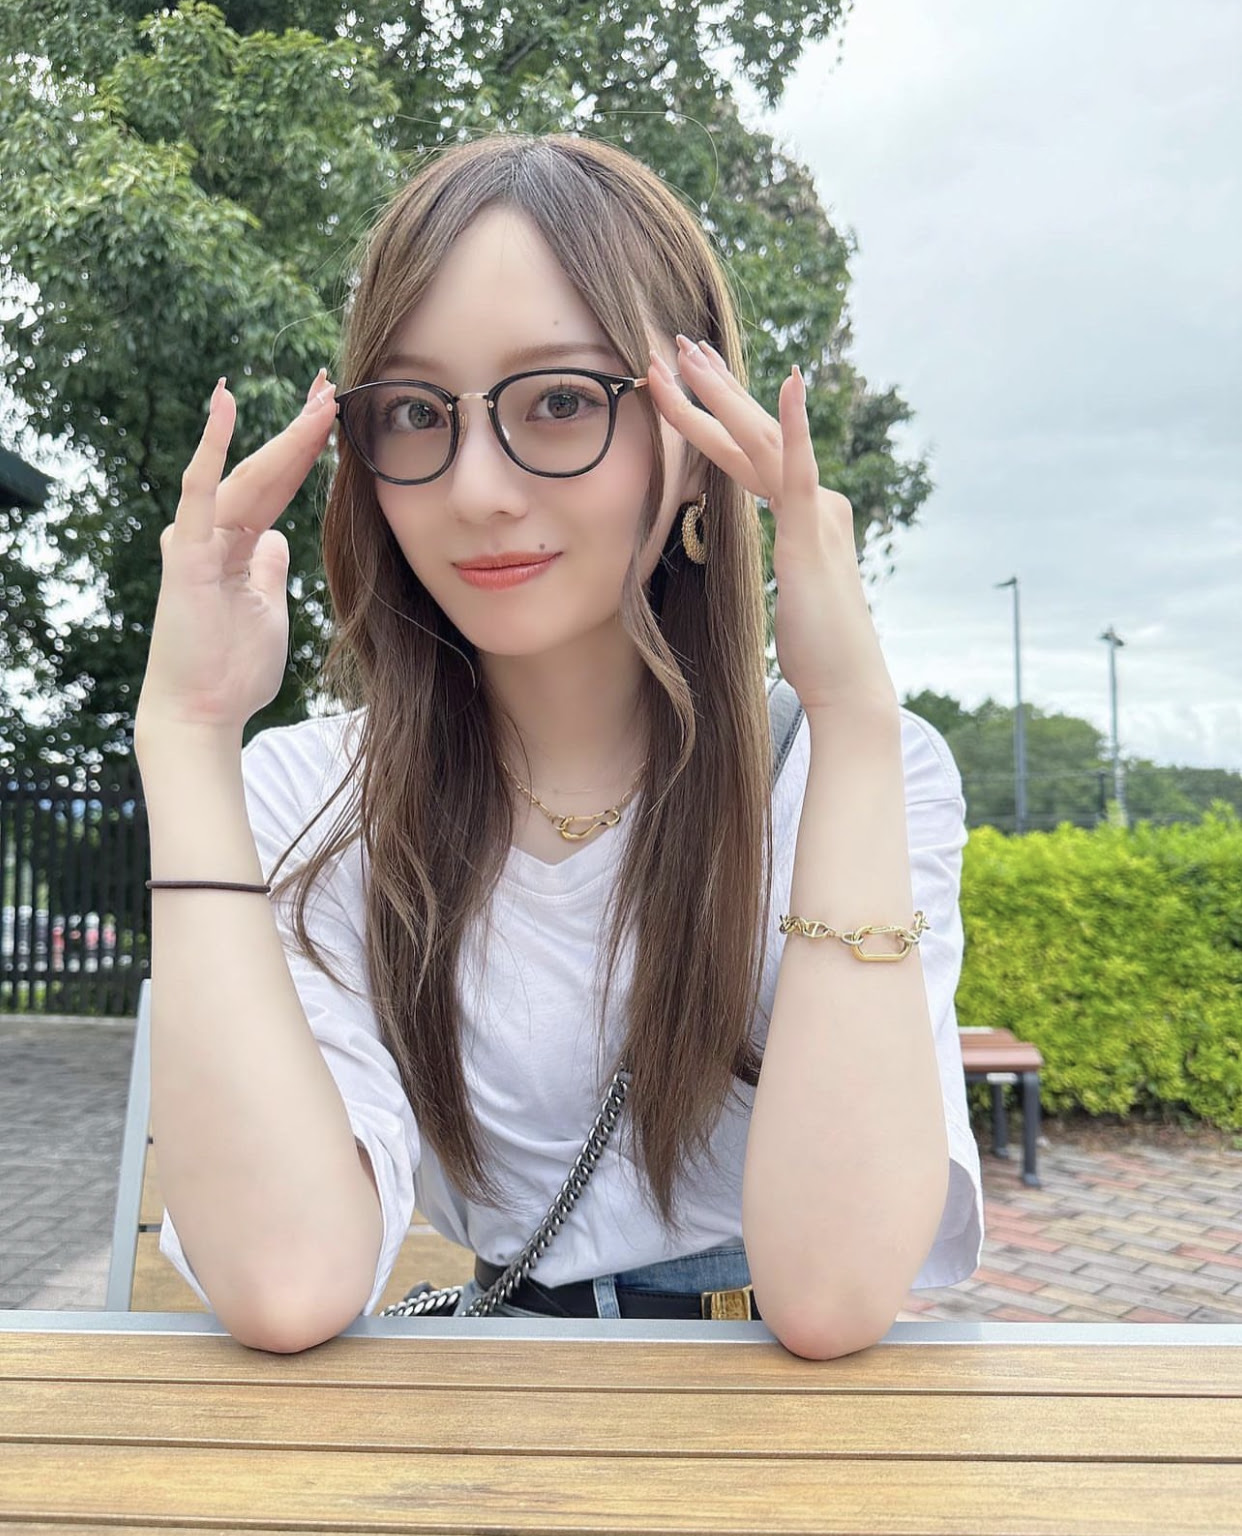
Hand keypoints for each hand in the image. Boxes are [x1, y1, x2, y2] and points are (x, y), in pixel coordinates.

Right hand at [135, 370, 336, 741]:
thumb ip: (268, 569)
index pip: (278, 485)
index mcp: (237, 545)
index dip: (305, 449)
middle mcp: (214, 533)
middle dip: (302, 429)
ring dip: (283, 435)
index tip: (334, 411)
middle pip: (266, 469)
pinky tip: (223, 402)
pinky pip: (201, 492)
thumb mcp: (267, 610)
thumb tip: (276, 539)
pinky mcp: (186, 554)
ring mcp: (197, 540)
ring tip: (317, 396)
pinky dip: (212, 447)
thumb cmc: (233, 670)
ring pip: (247, 475)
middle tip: (332, 384)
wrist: (204, 713)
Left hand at [646, 336, 897, 718]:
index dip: (717, 415)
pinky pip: (800, 471)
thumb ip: (779, 557)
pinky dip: (795, 426)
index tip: (687, 380)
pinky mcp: (815, 533)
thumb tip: (764, 550)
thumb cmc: (817, 647)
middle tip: (677, 344)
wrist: (848, 682)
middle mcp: (817, 502)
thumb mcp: (788, 591)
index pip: (750, 454)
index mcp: (805, 514)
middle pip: (752, 434)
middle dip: (712, 388)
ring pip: (762, 442)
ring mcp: (818, 513)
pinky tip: (790, 383)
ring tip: (690, 354)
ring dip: (724, 395)